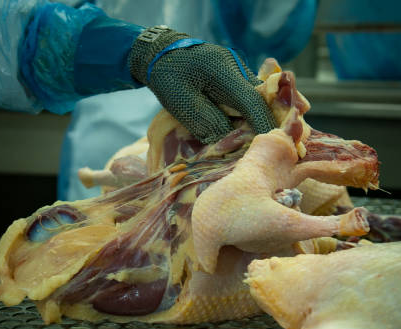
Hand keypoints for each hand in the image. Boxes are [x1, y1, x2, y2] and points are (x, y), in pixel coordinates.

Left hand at [130, 26, 275, 143]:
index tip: (276, 146)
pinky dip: (260, 114)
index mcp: (224, 72)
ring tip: (283, 141)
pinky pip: (255, 98)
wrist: (162, 54)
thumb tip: (233, 143)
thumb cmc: (169, 79)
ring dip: (270, 119)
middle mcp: (239, 69)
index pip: (253, 103)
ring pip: (263, 98)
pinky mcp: (239, 79)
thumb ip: (209, 123)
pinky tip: (264, 131)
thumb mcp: (183, 104)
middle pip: (266, 99)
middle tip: (294, 145)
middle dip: (277, 122)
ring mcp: (241, 72)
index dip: (265, 127)